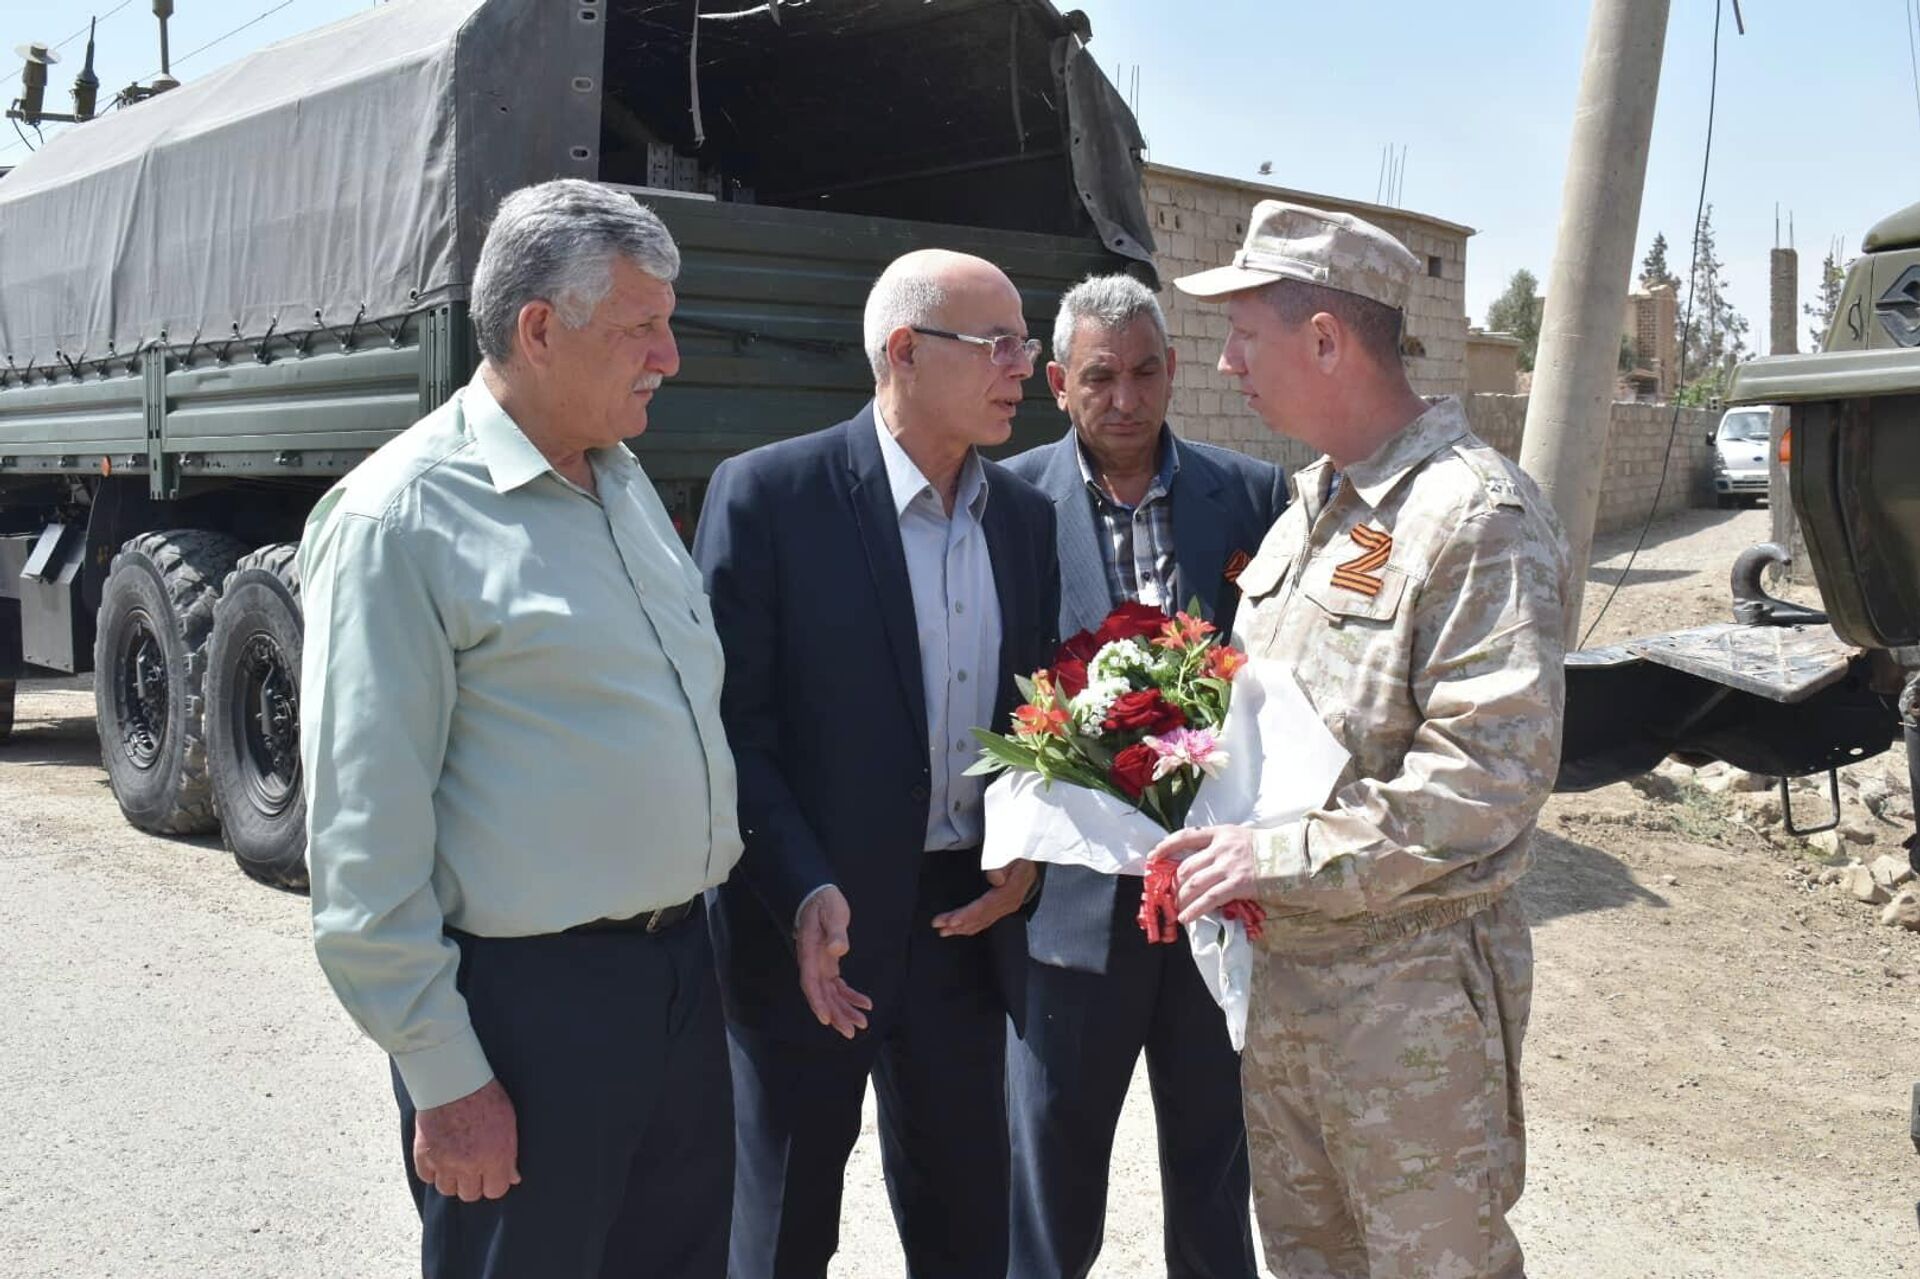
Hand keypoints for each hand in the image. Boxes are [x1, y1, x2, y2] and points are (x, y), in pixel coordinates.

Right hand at [414, 1077, 520, 1201]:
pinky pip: (426, 1177)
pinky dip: (432, 1170)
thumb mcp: (508, 1122)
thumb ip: (509, 1154)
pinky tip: (439, 1156)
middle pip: (470, 1195)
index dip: (494, 1183)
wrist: (452, 1080)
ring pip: (447, 1189)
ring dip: (451, 1179)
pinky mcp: (424, 1155)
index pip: (496, 1191)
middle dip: (472, 1183)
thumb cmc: (485, 1096)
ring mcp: (444, 1162)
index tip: (491, 1175)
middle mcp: (469, 1164)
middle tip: (472, 1168)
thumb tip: (513, 1178)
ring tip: (454, 1161)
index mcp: (494, 1156)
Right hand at [796, 886, 871, 1037]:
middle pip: (821, 995)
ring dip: (844, 1010)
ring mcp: (820, 966)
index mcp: (810, 953)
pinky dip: (850, 996)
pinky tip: (865, 1004)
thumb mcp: (832, 913)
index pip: (810, 983)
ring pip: (830, 995)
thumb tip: (838, 949)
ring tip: (861, 1024)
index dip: (818, 1003)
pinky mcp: (829, 964)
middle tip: (852, 1031)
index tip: (826, 1020)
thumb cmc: (824, 903)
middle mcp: (813, 963)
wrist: (819, 895)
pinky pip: (838, 986)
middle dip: (835, 1015)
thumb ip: (835, 931)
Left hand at [932, 859, 1036, 937]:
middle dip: (958, 923)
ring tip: (943, 931)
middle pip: (980, 917)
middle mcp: (1008, 903)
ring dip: (962, 927)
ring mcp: (1006, 907)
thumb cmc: (1022, 854)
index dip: (967, 915)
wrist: (1036, 858)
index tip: (951, 921)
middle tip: (939, 926)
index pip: (984, 907)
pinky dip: (971, 925)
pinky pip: (986, 920)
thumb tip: (995, 878)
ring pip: (982, 921)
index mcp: (1009, 892)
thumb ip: (1004, 865)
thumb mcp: (1016, 855)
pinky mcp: (1003, 906)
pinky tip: (960, 929)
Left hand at [1149, 825, 1258, 923]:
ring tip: (1177, 908)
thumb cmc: (1267, 849)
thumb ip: (1219, 847)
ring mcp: (1228, 866)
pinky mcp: (1237, 884)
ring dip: (1181, 898)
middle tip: (1171, 894)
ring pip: (1193, 884)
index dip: (1166, 847)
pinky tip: (1186, 918)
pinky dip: (1194, 910)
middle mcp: (1220, 848)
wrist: (1291, 856)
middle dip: (1175, 883)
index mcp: (1220, 833)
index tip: (1153, 857)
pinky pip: (1209, 899)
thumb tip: (1198, 865)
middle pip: (1186, 866)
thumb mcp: (1240, 838)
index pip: (1185, 837)